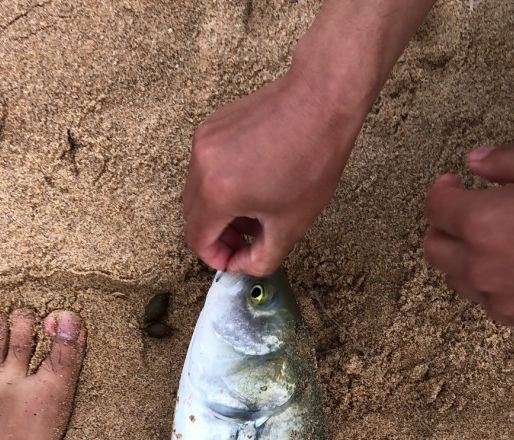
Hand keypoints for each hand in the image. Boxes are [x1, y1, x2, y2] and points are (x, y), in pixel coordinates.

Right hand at [183, 69, 353, 276]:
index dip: (216, 257)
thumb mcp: (291, 226)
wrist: (321, 101)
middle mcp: (201, 166)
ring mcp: (203, 141)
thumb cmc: (312, 160)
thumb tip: (242, 265)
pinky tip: (254, 181)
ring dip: (219, 210)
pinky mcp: (211, 126)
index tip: (236, 258)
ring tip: (255, 209)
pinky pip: (205, 167)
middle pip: (192, 217)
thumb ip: (261, 259)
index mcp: (217, 194)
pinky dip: (220, 183)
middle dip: (217, 235)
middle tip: (248, 238)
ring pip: (197, 192)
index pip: (197, 240)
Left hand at [424, 145, 513, 328]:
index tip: (452, 183)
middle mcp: (481, 266)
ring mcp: (498, 298)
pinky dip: (490, 282)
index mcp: (482, 223)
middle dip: (444, 227)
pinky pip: (488, 301)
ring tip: (490, 239)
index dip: (442, 190)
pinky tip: (512, 265)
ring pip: (457, 279)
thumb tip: (479, 161)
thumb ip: (508, 162)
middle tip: (463, 211)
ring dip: (464, 258)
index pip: (435, 208)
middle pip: (435, 250)